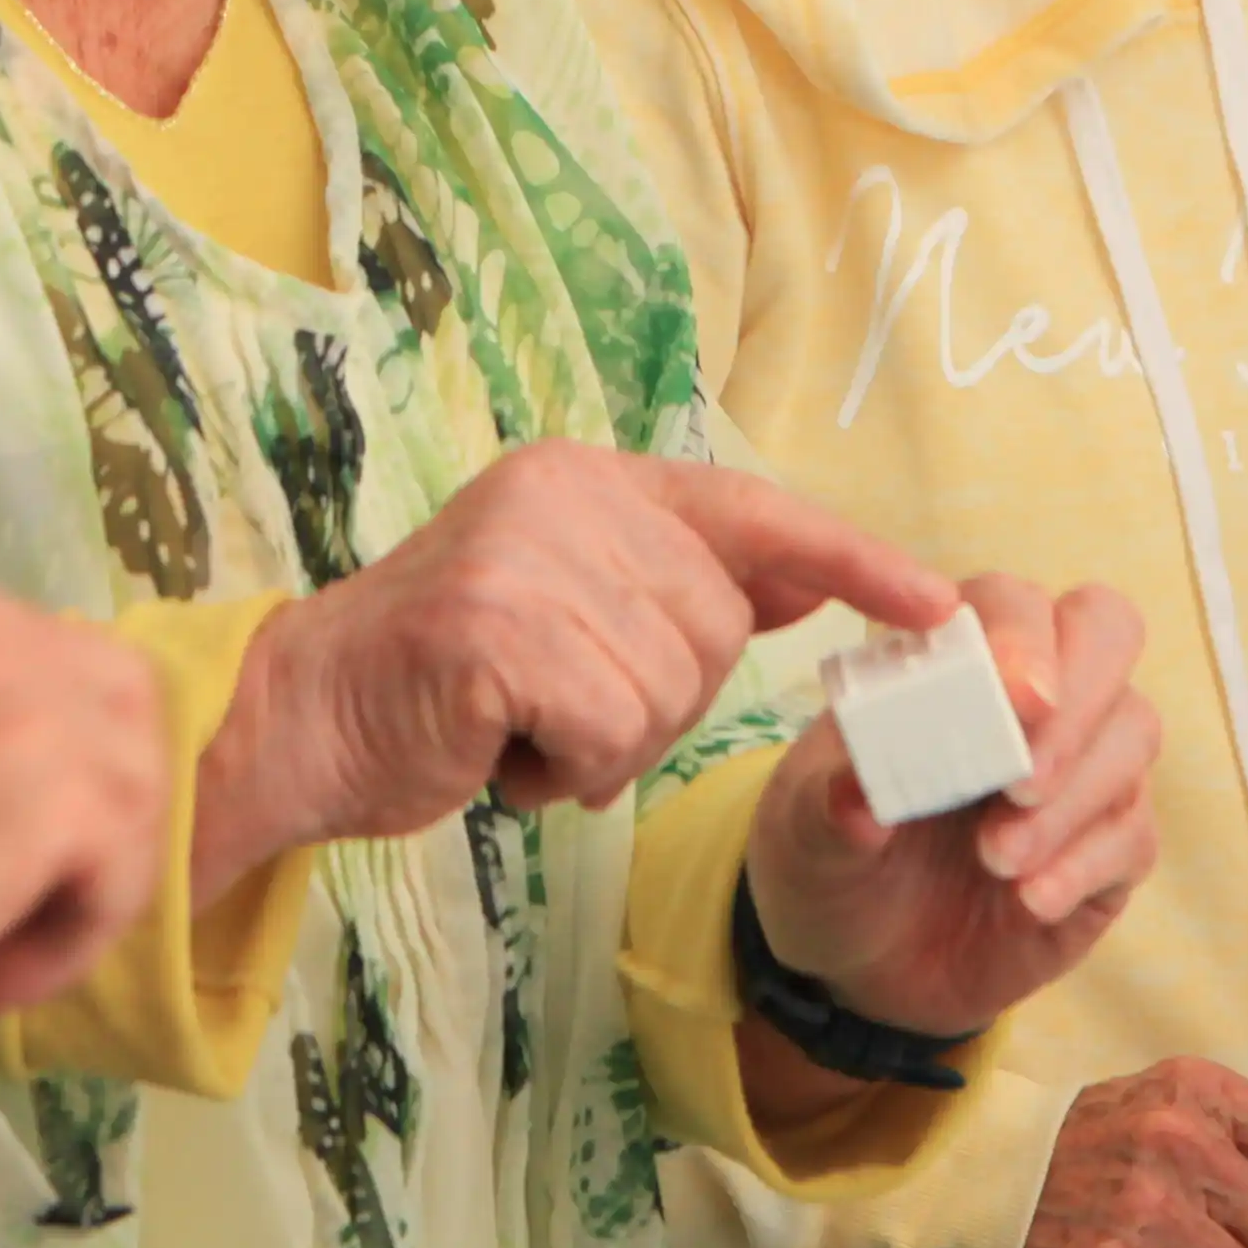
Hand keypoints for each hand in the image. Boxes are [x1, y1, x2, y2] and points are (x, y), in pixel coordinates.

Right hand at [0, 561, 164, 1017]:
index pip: (28, 652)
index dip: (31, 746)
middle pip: (112, 694)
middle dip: (97, 794)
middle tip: (37, 885)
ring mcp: (33, 702)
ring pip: (131, 787)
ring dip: (82, 881)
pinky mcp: (64, 795)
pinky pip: (119, 873)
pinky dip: (69, 940)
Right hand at [196, 450, 947, 891]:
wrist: (305, 720)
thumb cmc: (445, 682)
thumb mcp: (567, 607)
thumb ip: (673, 581)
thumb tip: (806, 572)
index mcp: (587, 478)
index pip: (754, 510)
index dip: (855, 559)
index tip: (942, 604)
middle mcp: (564, 494)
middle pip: (718, 630)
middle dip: (658, 700)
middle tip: (557, 708)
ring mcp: (527, 555)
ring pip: (668, 691)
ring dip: (604, 746)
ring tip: (520, 727)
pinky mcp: (495, 630)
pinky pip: (608, 731)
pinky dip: (566, 770)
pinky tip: (499, 751)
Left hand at [743, 578, 1160, 1040]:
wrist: (861, 965)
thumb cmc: (833, 860)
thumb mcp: (804, 838)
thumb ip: (827, 811)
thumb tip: (857, 798)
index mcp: (955, 656)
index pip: (1013, 601)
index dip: (1022, 636)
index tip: (1014, 697)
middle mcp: (1034, 693)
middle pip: (1108, 631)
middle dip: (1077, 698)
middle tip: (1021, 779)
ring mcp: (1082, 765)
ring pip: (1132, 730)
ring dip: (1072, 795)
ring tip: (996, 859)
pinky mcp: (1109, 846)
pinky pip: (1133, 833)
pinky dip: (1084, 864)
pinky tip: (1029, 902)